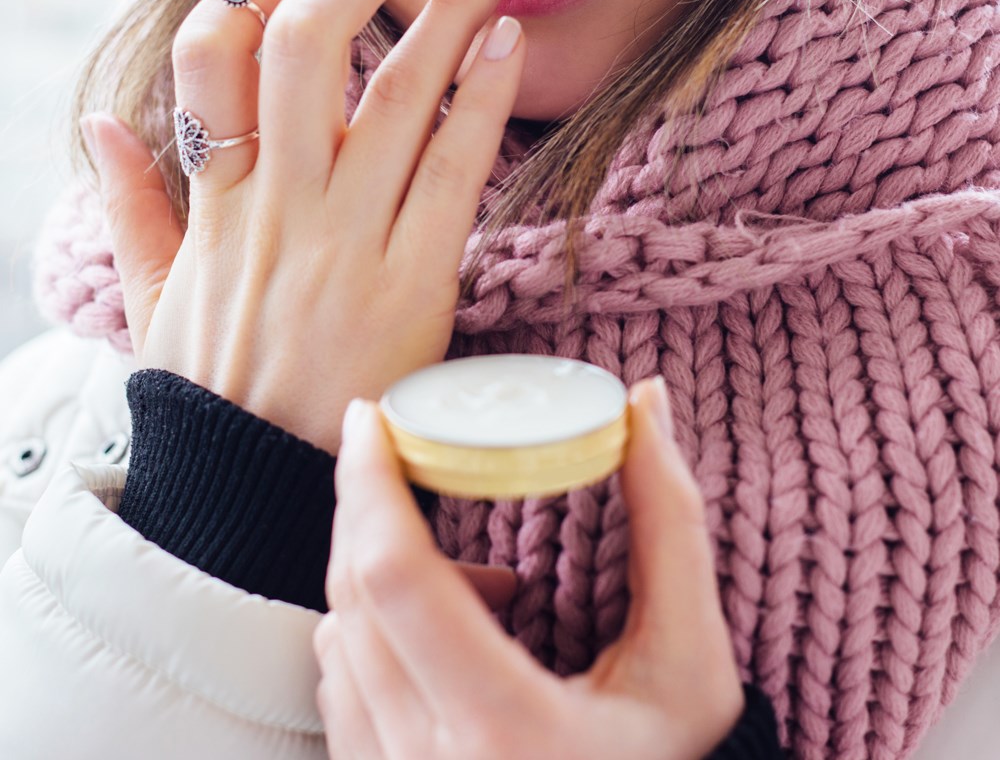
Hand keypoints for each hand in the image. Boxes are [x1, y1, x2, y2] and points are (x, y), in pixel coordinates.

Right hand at [82, 0, 523, 451]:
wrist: (261, 495)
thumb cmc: (217, 397)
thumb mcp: (155, 301)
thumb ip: (131, 209)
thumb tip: (99, 126)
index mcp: (215, 204)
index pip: (208, 57)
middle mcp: (278, 207)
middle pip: (305, 46)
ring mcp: (345, 242)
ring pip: (391, 95)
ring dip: (445, 15)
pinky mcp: (413, 282)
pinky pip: (452, 168)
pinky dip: (481, 97)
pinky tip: (506, 45)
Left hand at [315, 377, 744, 759]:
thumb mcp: (691, 661)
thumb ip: (671, 524)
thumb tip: (646, 402)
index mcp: (504, 731)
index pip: (397, 578)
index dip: (371, 482)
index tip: (370, 415)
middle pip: (353, 594)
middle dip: (366, 502)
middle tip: (401, 448)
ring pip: (336, 636)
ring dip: (385, 570)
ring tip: (482, 581)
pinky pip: (340, 682)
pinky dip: (375, 627)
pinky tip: (449, 631)